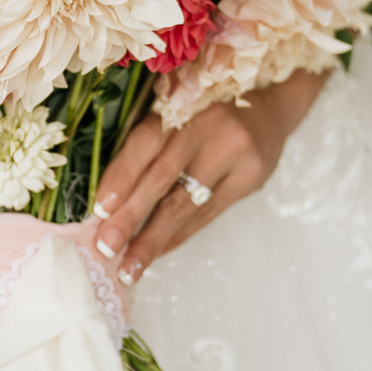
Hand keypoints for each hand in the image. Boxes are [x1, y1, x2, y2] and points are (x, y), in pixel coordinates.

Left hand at [91, 70, 328, 284]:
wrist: (272, 106)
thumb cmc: (209, 108)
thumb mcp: (179, 108)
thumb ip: (150, 140)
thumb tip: (108, 196)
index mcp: (183, 103)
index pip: (147, 141)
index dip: (122, 175)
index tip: (99, 209)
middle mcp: (210, 127)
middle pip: (164, 177)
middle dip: (131, 216)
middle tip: (106, 247)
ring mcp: (234, 155)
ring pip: (186, 203)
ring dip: (154, 239)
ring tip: (130, 268)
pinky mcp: (250, 179)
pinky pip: (208, 215)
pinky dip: (178, 235)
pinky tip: (158, 251)